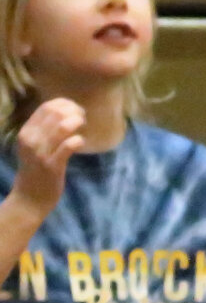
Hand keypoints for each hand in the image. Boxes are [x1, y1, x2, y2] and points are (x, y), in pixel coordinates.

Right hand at [9, 96, 83, 220]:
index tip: (75, 111)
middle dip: (74, 112)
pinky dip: (79, 141)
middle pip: (56, 112)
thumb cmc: (36, 169)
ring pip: (63, 126)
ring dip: (77, 123)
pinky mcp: (52, 166)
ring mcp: (40, 153)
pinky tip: (80, 144)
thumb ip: (45, 129)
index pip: (47, 106)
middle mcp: (30, 140)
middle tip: (82, 120)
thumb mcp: (34, 145)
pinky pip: (69, 145)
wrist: (29, 198)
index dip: (66, 104)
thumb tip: (67, 110)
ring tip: (82, 129)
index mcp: (26, 132)